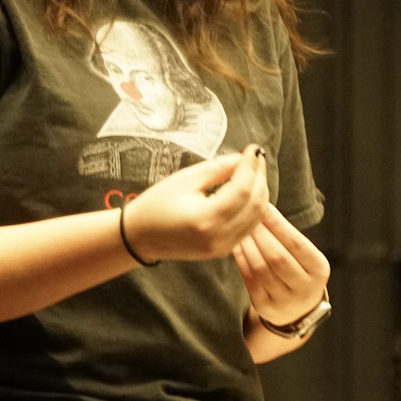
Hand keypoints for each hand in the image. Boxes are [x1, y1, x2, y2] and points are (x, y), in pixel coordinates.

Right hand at [123, 145, 269, 262]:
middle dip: (260, 177)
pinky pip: (249, 227)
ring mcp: (223, 248)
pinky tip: (250, 190)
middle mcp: (219, 238)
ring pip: (257, 217)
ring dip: (260, 192)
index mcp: (206, 219)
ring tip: (255, 170)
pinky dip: (254, 207)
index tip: (253, 149)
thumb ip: (218, 169)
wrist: (140, 237)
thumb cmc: (155, 205)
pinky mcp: (223, 251)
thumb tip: (243, 159)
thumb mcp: (185, 179)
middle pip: (255, 204)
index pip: (242, 190)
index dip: (251, 167)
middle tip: (256, 157)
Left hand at [233, 204, 329, 330]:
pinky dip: (241, 259)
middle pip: (277, 256)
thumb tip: (263, 208)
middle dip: (260, 233)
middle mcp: (304, 288)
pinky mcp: (265, 307)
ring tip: (240, 229)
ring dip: (248, 245)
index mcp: (318, 269)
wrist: (298, 311)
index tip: (263, 207)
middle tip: (246, 216)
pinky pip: (249, 279)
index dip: (277, 224)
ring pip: (261, 268)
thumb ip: (289, 238)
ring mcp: (284, 300)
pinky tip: (236, 246)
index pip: (296, 243)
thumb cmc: (299, 272)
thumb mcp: (305, 258)